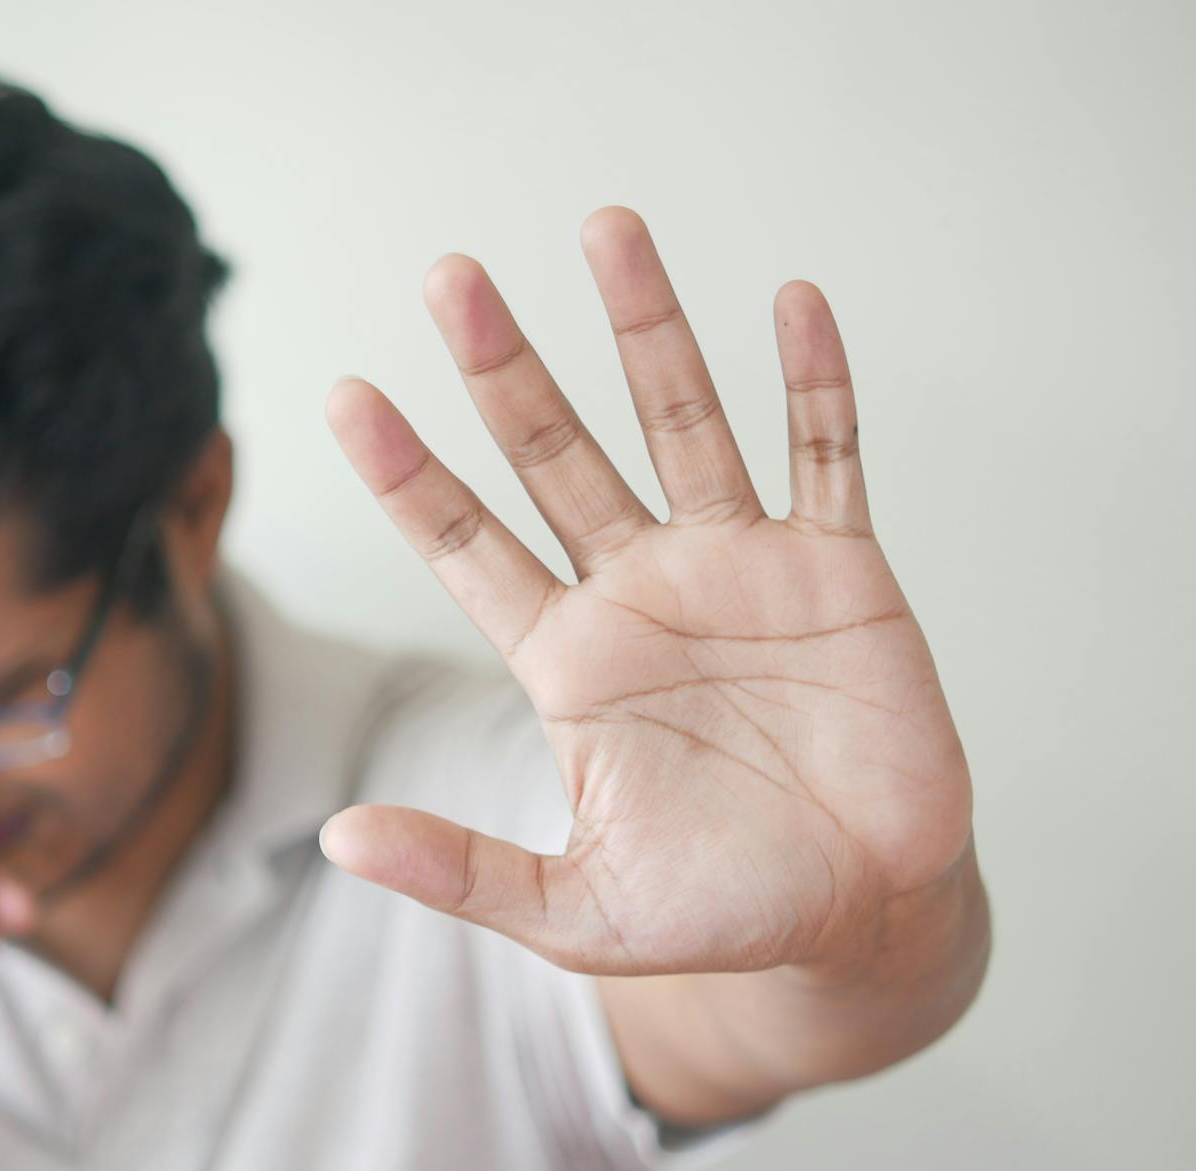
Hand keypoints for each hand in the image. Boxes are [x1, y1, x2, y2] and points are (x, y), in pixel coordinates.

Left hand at [321, 207, 973, 979]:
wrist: (860, 915)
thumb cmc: (716, 912)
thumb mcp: (575, 910)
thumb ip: (461, 868)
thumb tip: (335, 839)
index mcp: (568, 657)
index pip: (466, 544)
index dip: (408, 474)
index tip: (346, 396)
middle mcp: (639, 589)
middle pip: (556, 453)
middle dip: (505, 367)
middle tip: (450, 278)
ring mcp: (739, 568)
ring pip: (683, 421)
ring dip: (648, 329)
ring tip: (606, 228)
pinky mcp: (839, 571)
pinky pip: (827, 454)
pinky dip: (815, 383)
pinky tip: (792, 303)